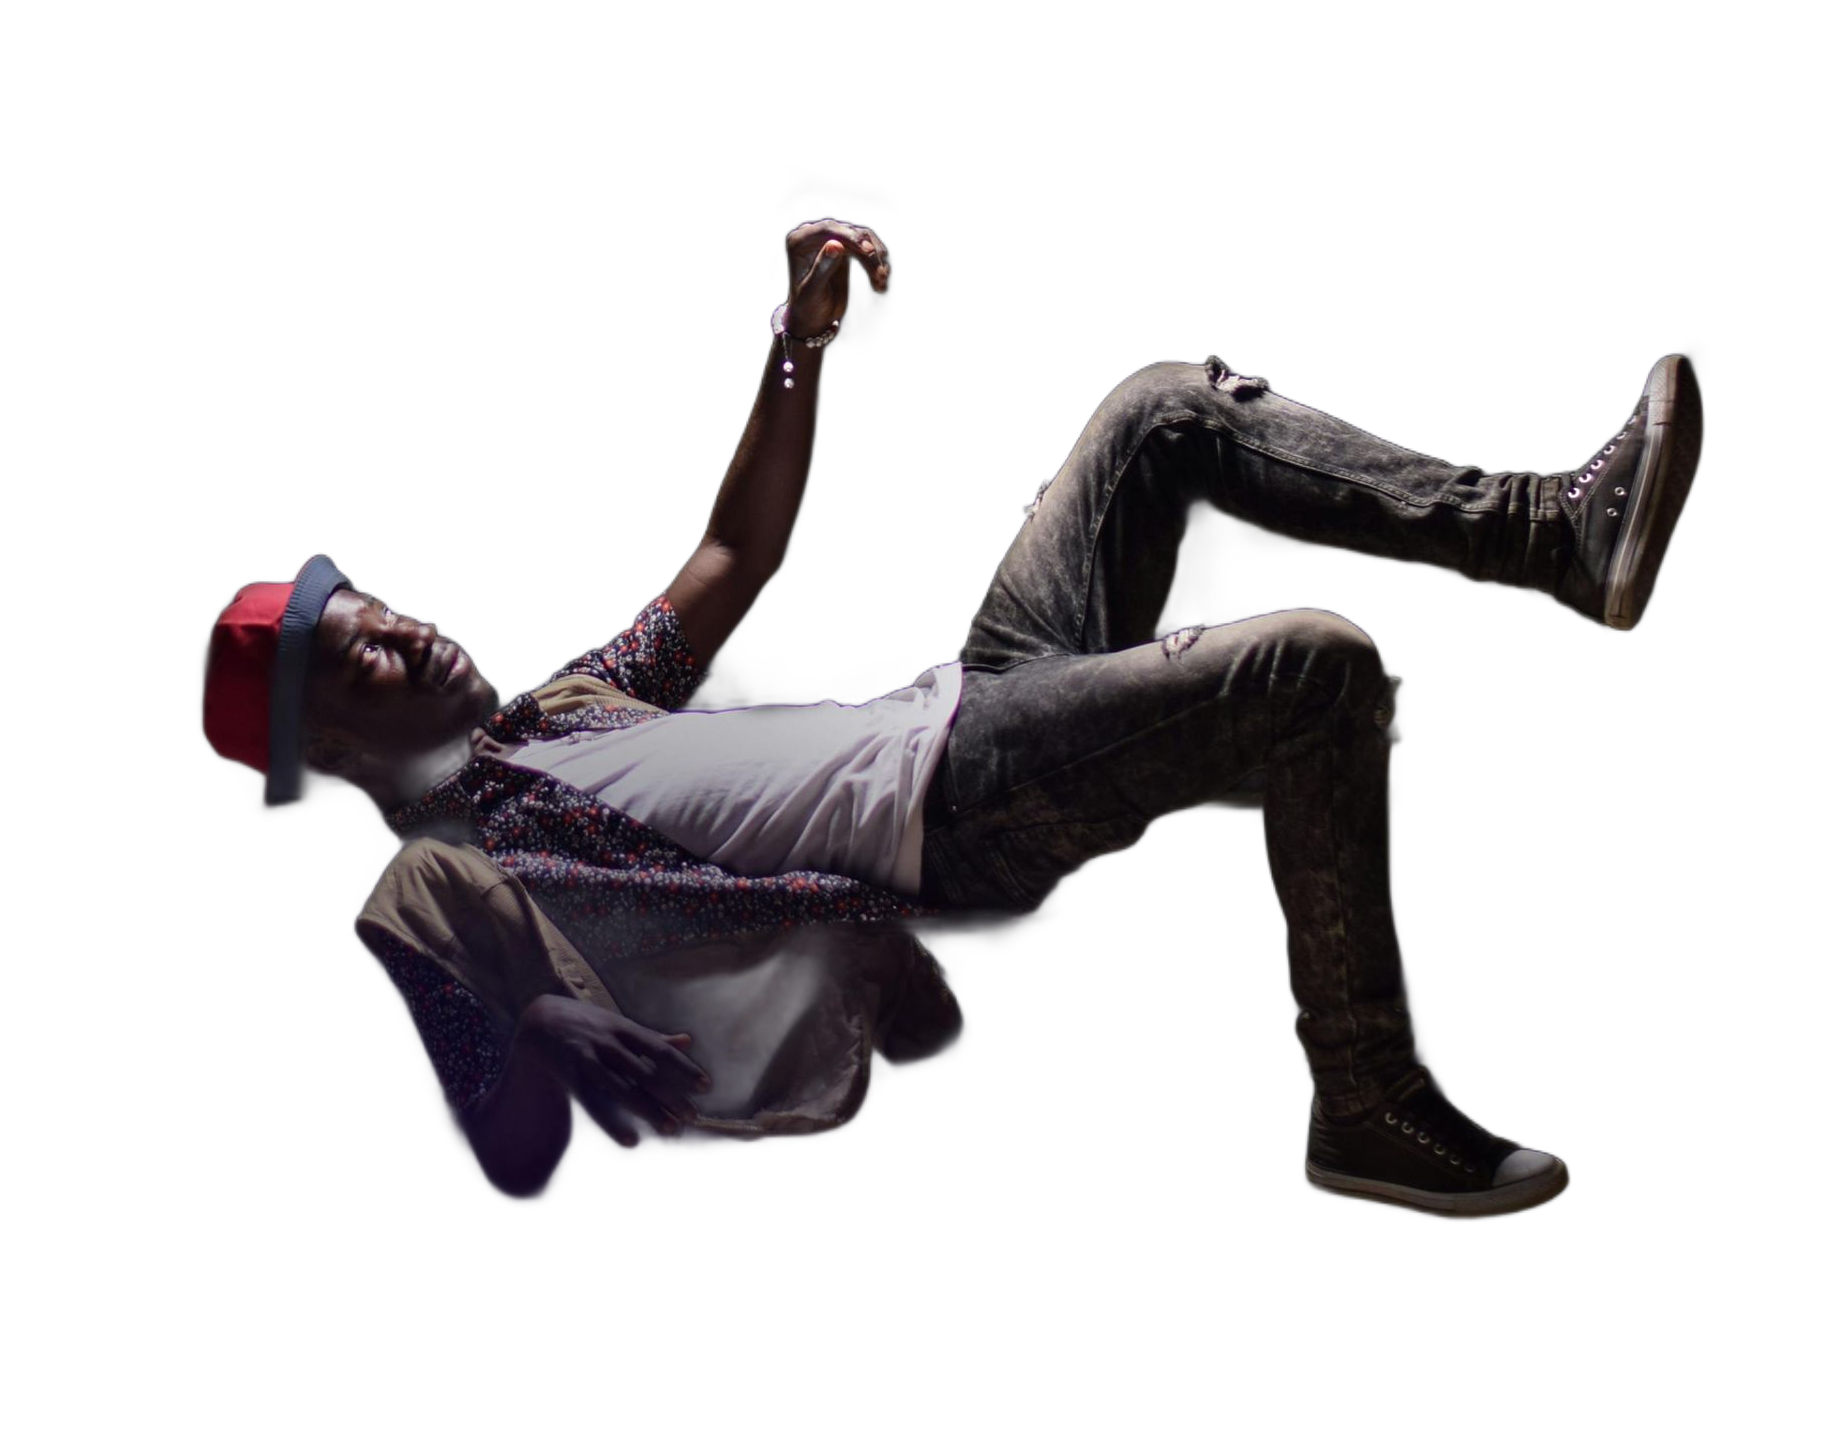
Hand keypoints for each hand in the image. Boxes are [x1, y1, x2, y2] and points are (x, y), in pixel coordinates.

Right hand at [516, 996, 711, 1150]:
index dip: (683, 1068)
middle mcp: (609, 1041)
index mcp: (624, 1028)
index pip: (660, 1049)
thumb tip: (689, 1040)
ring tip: (671, 1128)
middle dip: (671, 1095)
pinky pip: (594, 1101)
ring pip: (622, 1089)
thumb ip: (653, 1037)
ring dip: (648, 1110)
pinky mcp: (570, 1075)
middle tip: (693, 1116)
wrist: (539, 1019)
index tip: (705, 1086)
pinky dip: (613, 1121)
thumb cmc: (589, 1024)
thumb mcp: (620, 1025)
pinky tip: (631, 1139)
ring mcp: (588, 1058)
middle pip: (646, 1072)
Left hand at [784, 218, 890, 338]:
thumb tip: (835, 244)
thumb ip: (822, 269)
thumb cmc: (807, 306)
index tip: (868, 252)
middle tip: (881, 275)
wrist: (814, 317)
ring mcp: (831, 239)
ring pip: (862, 237)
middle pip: (847, 232)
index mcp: (798, 242)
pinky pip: (867, 246)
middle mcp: (813, 235)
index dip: (850, 238)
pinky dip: (877, 261)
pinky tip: (881, 278)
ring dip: (876, 259)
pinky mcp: (846, 246)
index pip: (827, 230)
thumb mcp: (812, 291)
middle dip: (867, 252)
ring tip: (881, 283)